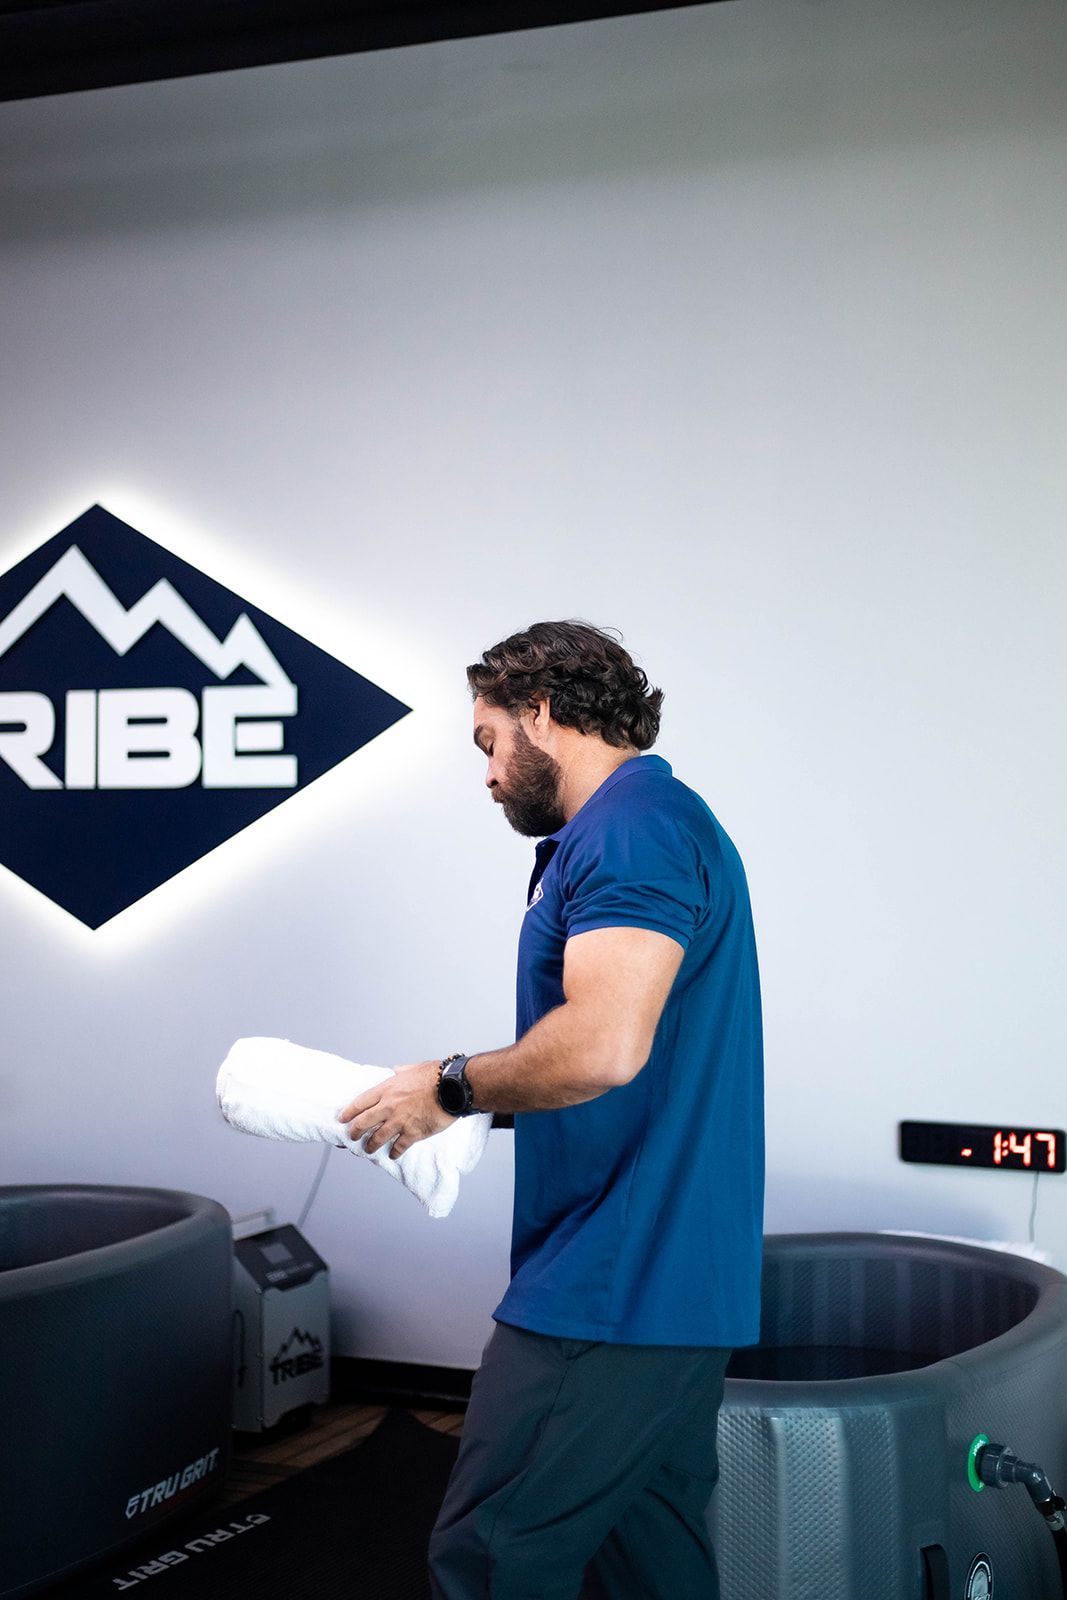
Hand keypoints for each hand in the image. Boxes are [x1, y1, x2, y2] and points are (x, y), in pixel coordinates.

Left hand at [337, 1060, 453, 1158]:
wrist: (452, 1088)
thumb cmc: (435, 1075)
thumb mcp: (414, 1068)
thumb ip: (402, 1071)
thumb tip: (397, 1069)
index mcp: (387, 1089)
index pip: (360, 1102)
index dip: (349, 1112)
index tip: (342, 1118)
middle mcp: (389, 1106)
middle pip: (363, 1123)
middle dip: (354, 1132)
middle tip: (351, 1137)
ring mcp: (400, 1121)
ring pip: (377, 1138)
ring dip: (370, 1145)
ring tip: (368, 1149)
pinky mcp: (413, 1133)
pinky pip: (399, 1146)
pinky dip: (394, 1152)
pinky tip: (392, 1155)